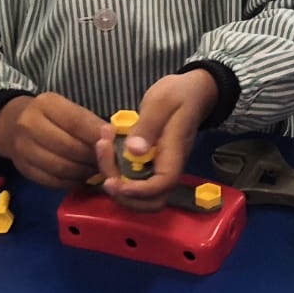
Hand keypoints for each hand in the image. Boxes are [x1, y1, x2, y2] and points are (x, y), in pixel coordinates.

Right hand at [0, 93, 108, 189]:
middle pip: (69, 148)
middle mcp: (29, 126)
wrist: (11, 124)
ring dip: (85, 172)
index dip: (97, 136)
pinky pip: (53, 181)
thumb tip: (113, 139)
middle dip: (93, 157)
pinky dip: (73, 182)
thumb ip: (87, 122)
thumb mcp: (66, 108)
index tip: (114, 143)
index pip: (75, 122)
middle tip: (109, 162)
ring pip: (61, 167)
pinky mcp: (24, 169)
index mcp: (45, 105)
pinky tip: (83, 178)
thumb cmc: (49, 115)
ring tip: (98, 170)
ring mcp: (23, 150)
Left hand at [95, 69, 219, 208]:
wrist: (191, 91)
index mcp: (174, 153)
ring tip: (102, 146)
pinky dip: (113, 166)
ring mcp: (157, 166)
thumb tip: (133, 151)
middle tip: (105, 172)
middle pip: (150, 201)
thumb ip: (148, 126)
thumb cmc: (180, 94)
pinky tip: (105, 142)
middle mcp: (166, 166)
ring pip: (137, 193)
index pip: (162, 184)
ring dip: (114, 179)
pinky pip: (129, 176)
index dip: (139, 191)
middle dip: (123, 195)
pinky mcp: (147, 162)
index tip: (115, 184)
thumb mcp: (162, 102)